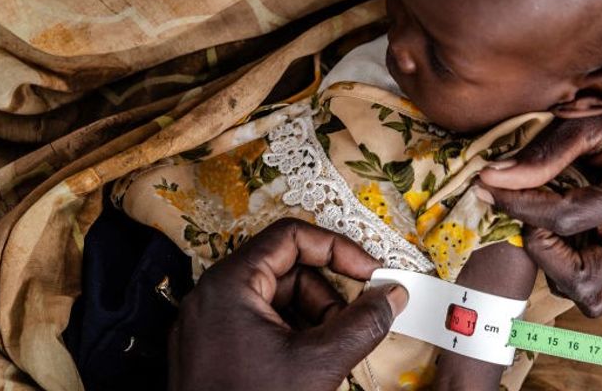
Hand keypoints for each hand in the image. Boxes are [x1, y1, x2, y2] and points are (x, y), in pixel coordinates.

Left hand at [168, 219, 408, 390]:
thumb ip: (362, 322)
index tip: (370, 272)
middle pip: (285, 270)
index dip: (337, 249)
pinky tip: (309, 364)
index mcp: (229, 284)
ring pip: (275, 301)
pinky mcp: (213, 349)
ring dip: (313, 319)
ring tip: (331, 353)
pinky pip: (259, 324)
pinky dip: (291, 336)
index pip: (291, 237)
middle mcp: (213, 296)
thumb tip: (391, 296)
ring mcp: (210, 324)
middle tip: (356, 322)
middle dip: (327, 296)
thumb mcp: (319, 363)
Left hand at [475, 49, 601, 316]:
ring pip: (593, 294)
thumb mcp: (584, 119)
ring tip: (545, 225)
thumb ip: (541, 156)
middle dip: (544, 255)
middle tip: (529, 217)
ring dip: (558, 269)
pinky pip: (599, 282)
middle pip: (585, 281)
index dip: (518, 206)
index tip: (487, 187)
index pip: (566, 220)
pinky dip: (570, 266)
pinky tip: (558, 231)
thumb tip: (493, 180)